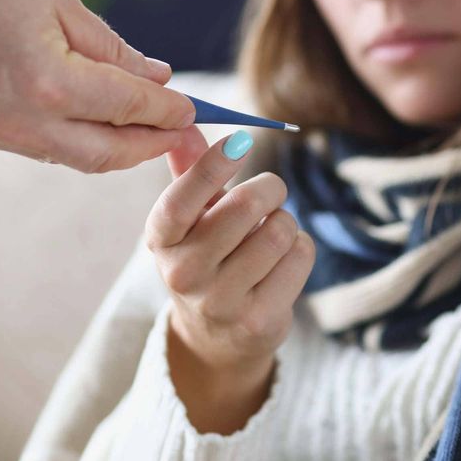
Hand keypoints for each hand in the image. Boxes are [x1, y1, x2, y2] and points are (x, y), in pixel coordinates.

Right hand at [0, 0, 195, 171]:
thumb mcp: (58, 2)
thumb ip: (111, 49)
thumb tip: (158, 77)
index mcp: (53, 82)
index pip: (132, 107)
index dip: (170, 110)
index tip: (193, 109)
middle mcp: (28, 123)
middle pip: (110, 154)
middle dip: (151, 146)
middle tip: (178, 134)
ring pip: (75, 158)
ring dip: (114, 148)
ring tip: (140, 130)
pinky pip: (39, 149)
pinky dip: (72, 140)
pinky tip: (86, 121)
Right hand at [145, 126, 314, 432]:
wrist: (215, 337)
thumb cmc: (204, 258)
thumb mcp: (188, 219)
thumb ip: (187, 171)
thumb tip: (183, 123)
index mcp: (161, 240)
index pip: (181, 199)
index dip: (211, 165)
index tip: (240, 141)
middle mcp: (183, 273)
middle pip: (245, 207)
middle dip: (269, 188)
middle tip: (271, 190)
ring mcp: (220, 302)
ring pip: (279, 231)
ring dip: (284, 222)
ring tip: (270, 235)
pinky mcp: (258, 321)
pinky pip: (300, 256)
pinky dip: (300, 248)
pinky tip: (282, 262)